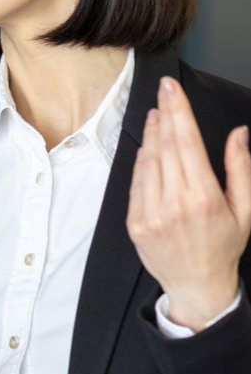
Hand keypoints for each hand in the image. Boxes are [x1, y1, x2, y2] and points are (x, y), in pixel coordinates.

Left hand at [127, 75, 250, 329]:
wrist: (197, 285)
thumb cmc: (224, 246)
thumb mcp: (245, 210)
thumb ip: (241, 169)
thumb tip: (239, 133)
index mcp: (205, 198)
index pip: (187, 142)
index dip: (178, 111)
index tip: (171, 88)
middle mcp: (175, 204)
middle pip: (165, 146)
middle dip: (165, 115)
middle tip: (164, 93)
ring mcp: (151, 214)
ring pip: (148, 162)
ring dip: (152, 135)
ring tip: (158, 116)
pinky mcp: (135, 223)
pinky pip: (136, 183)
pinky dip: (141, 161)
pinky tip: (148, 148)